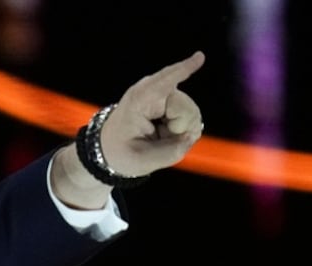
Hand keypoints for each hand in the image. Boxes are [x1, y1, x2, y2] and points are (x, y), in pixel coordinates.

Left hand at [99, 51, 205, 177]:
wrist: (112, 146)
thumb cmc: (122, 151)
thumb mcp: (142, 161)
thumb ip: (170, 152)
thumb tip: (192, 135)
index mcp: (139, 100)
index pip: (163, 82)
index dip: (183, 69)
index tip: (199, 57)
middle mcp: (153, 91)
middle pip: (186, 109)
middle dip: (179, 128)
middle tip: (156, 136)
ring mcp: (166, 93)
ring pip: (192, 114)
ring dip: (179, 130)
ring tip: (158, 133)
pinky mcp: (174, 99)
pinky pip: (192, 117)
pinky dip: (182, 129)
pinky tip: (166, 130)